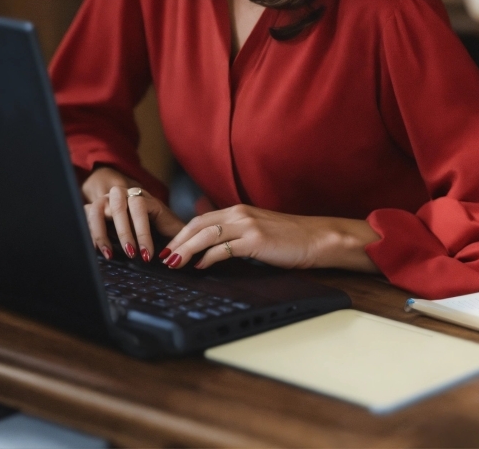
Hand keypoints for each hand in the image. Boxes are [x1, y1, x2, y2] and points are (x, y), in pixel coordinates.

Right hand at [82, 167, 183, 260]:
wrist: (133, 202)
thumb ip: (178, 234)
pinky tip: (96, 250)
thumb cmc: (155, 219)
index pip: (140, 207)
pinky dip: (89, 232)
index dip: (142, 232)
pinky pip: (85, 215)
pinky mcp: (92, 208)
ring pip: (97, 209)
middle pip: (119, 207)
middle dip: (124, 233)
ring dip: (102, 233)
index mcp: (142, 196)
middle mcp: (121, 194)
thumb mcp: (168, 224)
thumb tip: (186, 251)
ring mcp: (105, 200)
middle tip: (131, 255)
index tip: (147, 255)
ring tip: (109, 255)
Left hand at [160, 204, 379, 271]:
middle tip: (162, 257)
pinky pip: (224, 248)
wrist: (316, 238)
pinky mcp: (256, 240)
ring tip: (172, 263)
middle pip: (197, 225)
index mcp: (237, 211)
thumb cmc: (289, 239)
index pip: (200, 220)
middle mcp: (239, 213)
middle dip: (176, 241)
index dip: (180, 234)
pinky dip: (208, 257)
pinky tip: (200, 266)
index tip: (167, 248)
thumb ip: (235, 235)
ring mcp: (247, 225)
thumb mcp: (258, 231)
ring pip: (205, 235)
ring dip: (185, 250)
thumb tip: (211, 250)